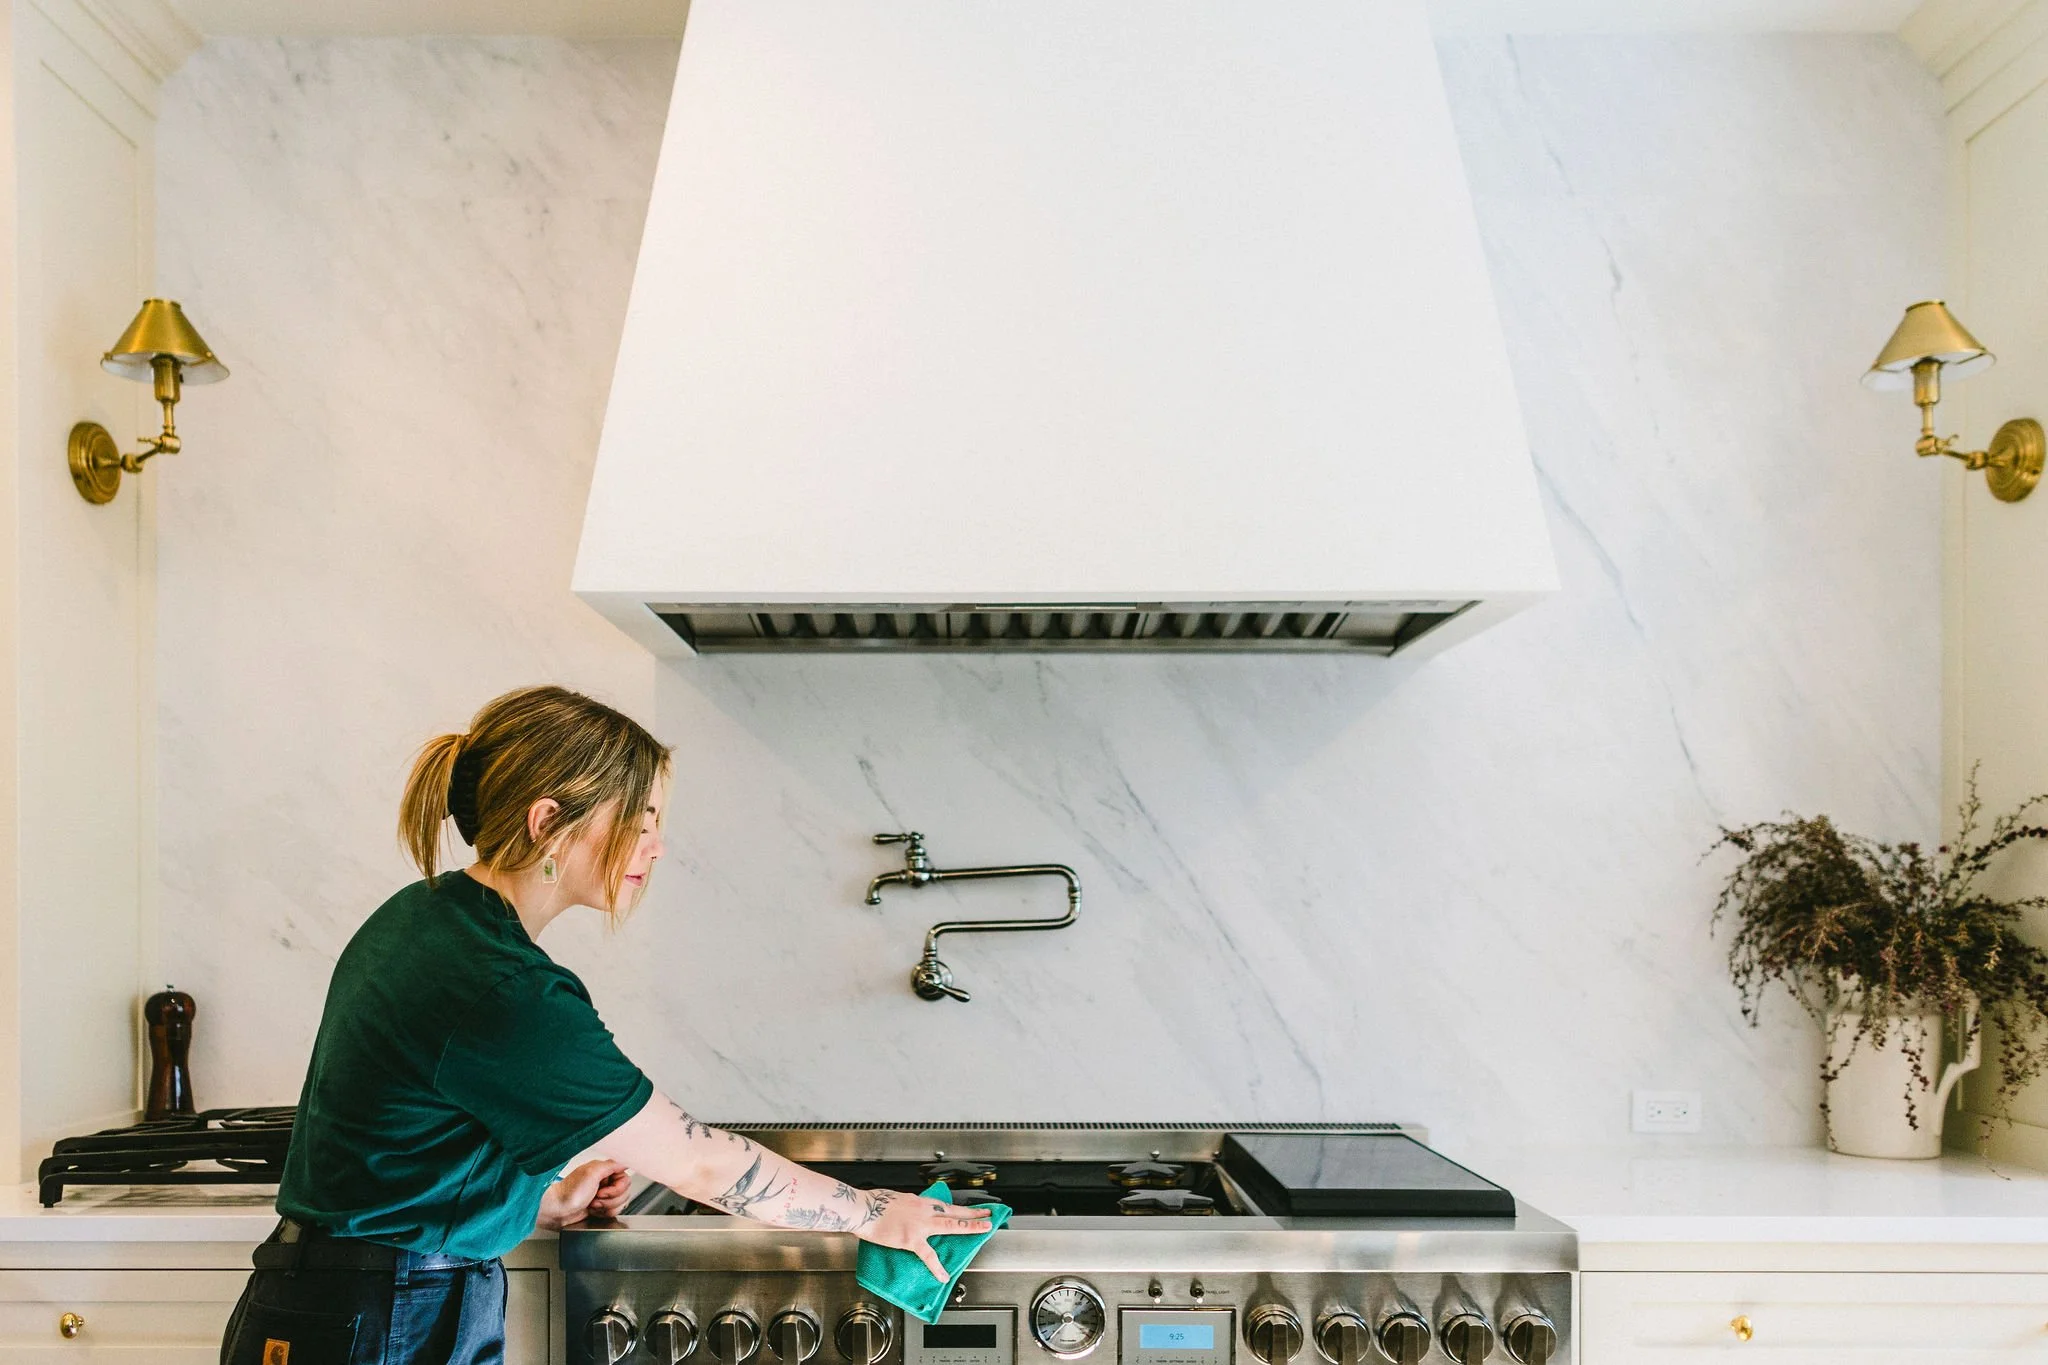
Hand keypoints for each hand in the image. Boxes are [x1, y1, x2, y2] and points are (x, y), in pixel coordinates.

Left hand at [538, 1159, 631, 1228]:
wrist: (558, 1210)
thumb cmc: (569, 1192)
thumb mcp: (591, 1172)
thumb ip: (611, 1164)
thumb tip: (626, 1161)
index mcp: (604, 1171)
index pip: (626, 1180)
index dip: (617, 1188)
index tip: (603, 1190)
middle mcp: (605, 1182)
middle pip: (625, 1193)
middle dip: (610, 1200)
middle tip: (595, 1198)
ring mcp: (603, 1196)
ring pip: (620, 1204)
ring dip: (606, 1207)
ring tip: (592, 1205)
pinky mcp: (601, 1208)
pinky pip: (613, 1213)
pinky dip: (603, 1214)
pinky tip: (593, 1211)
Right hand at [854, 1190, 993, 1281]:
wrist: (863, 1209)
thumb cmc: (874, 1202)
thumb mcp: (898, 1199)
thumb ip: (911, 1206)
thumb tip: (916, 1211)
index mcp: (920, 1202)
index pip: (946, 1205)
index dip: (962, 1208)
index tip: (974, 1209)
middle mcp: (924, 1210)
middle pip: (954, 1212)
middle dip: (974, 1214)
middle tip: (989, 1216)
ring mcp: (920, 1225)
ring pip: (950, 1225)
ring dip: (969, 1226)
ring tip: (983, 1230)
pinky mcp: (911, 1239)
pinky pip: (928, 1255)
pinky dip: (937, 1267)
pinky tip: (944, 1275)